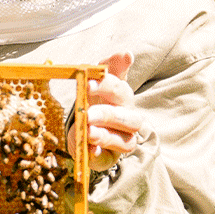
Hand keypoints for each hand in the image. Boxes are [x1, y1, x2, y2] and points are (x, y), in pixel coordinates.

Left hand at [70, 52, 145, 171]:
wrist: (86, 127)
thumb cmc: (97, 100)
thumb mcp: (100, 81)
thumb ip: (111, 67)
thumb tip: (128, 54)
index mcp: (124, 98)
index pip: (120, 90)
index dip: (106, 86)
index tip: (87, 82)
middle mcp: (128, 120)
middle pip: (128, 118)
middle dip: (108, 115)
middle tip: (88, 113)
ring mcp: (121, 141)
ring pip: (124, 141)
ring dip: (105, 136)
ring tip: (88, 132)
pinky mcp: (109, 158)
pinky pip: (107, 159)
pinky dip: (98, 156)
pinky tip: (88, 151)